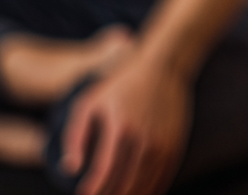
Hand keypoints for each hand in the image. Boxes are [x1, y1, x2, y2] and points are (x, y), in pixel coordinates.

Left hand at [60, 50, 192, 194]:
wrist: (164, 65)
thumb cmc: (122, 83)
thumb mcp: (89, 103)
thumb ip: (75, 137)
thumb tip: (71, 169)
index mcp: (121, 129)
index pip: (104, 173)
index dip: (92, 190)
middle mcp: (145, 139)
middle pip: (126, 185)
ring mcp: (164, 143)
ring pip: (145, 185)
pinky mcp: (176, 144)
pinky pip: (163, 178)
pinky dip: (150, 190)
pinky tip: (138, 193)